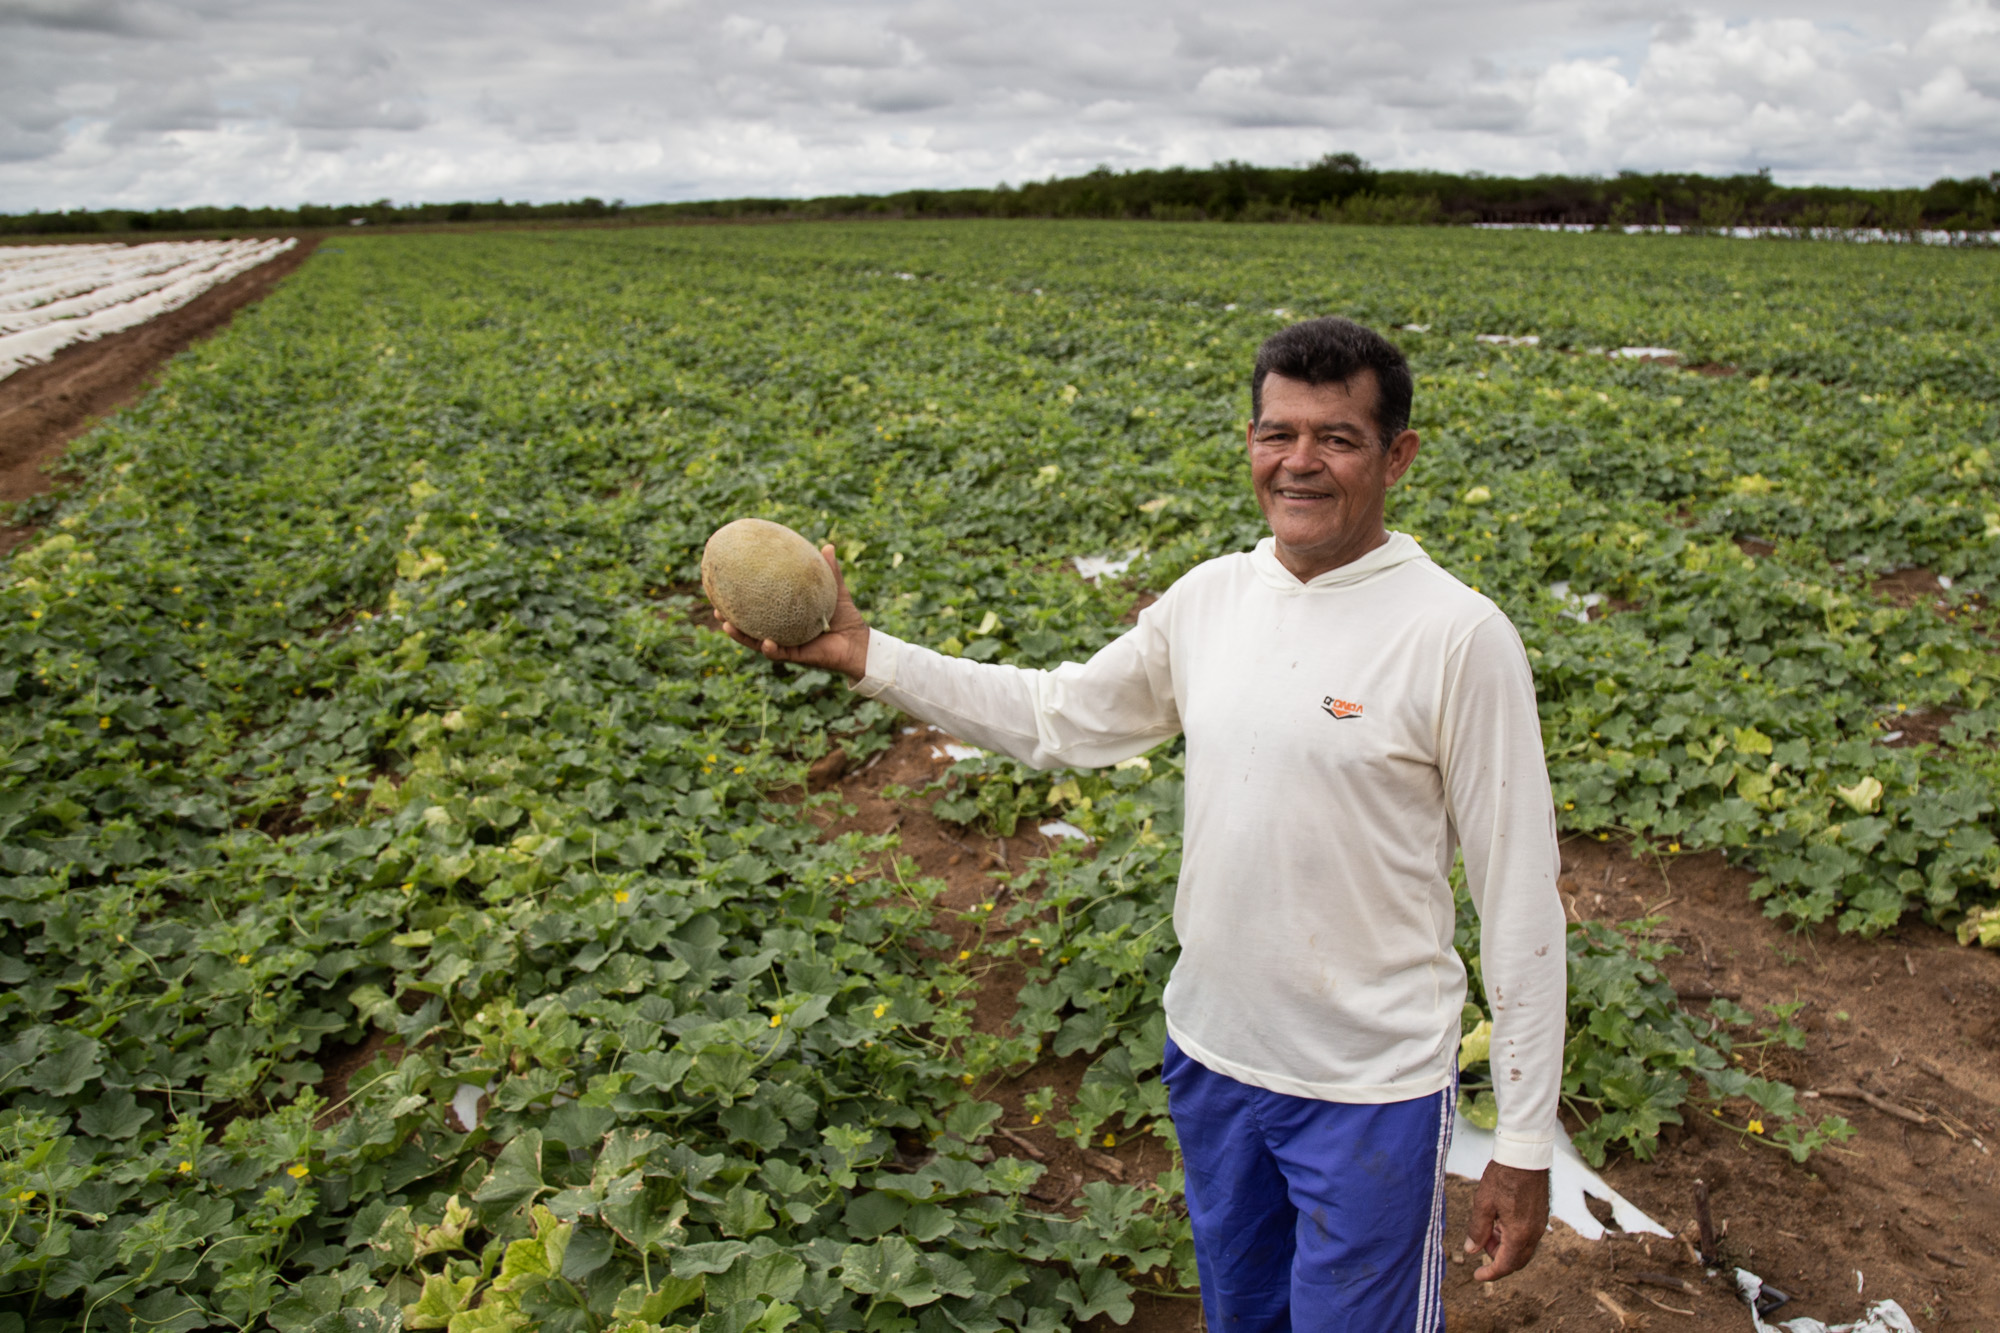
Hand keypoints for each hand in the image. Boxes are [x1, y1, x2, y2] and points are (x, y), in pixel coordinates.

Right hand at [718, 544, 870, 680]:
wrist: (861, 644)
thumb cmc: (847, 619)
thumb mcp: (836, 592)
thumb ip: (830, 572)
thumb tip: (828, 546)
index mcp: (785, 618)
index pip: (759, 609)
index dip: (740, 602)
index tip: (724, 588)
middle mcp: (782, 633)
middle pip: (749, 627)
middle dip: (730, 620)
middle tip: (714, 608)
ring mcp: (787, 646)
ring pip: (756, 643)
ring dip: (740, 636)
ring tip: (725, 624)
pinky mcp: (798, 657)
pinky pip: (780, 653)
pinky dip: (771, 648)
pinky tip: (764, 642)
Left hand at [1463, 1162, 1547, 1280]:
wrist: (1525, 1156)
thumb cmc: (1503, 1177)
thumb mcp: (1483, 1204)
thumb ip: (1478, 1230)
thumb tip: (1471, 1251)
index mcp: (1519, 1234)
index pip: (1505, 1265)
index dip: (1490, 1274)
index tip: (1477, 1276)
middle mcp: (1533, 1233)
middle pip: (1517, 1260)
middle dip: (1497, 1259)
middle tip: (1480, 1245)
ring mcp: (1540, 1225)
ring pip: (1523, 1249)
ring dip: (1505, 1247)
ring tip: (1487, 1229)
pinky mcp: (1541, 1215)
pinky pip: (1528, 1236)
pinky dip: (1513, 1238)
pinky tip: (1500, 1222)